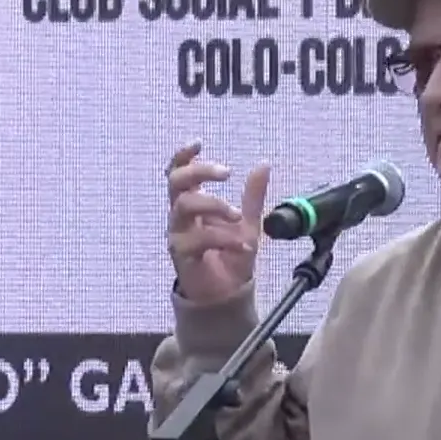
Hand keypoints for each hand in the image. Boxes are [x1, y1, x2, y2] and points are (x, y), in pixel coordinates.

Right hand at [166, 142, 267, 304]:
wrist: (228, 296)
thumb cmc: (231, 258)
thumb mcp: (249, 222)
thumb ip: (253, 196)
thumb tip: (263, 165)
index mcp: (193, 204)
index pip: (178, 173)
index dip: (183, 156)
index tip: (198, 143)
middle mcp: (181, 217)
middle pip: (177, 182)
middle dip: (200, 171)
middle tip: (227, 173)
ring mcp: (178, 235)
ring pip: (184, 206)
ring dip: (214, 205)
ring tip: (237, 216)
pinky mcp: (181, 255)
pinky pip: (198, 238)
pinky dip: (224, 238)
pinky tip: (243, 245)